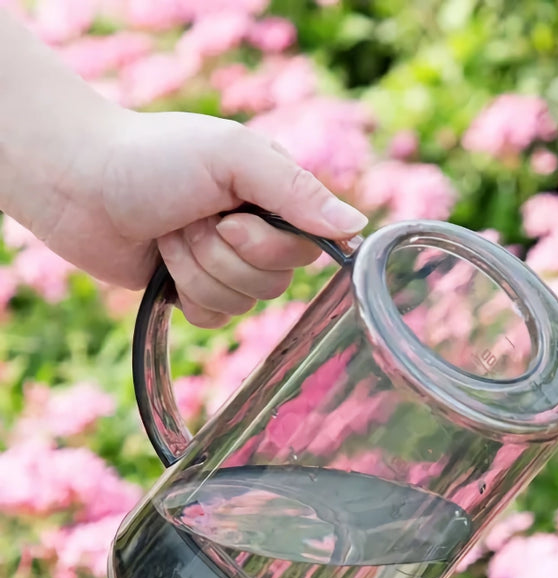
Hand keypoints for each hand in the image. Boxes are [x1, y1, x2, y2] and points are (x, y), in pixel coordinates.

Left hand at [33, 109, 367, 327]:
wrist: (77, 181)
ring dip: (198, 271)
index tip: (232, 219)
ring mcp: (227, 265)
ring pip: (243, 305)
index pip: (311, 248)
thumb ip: (297, 191)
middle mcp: (259, 233)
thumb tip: (359, 229)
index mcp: (276, 197)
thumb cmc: (153, 156)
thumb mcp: (233, 157)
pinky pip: (216, 320)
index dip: (270, 246)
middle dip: (224, 256)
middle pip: (276, 283)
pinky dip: (187, 294)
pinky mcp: (195, 293)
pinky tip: (164, 264)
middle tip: (190, 220)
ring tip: (170, 234)